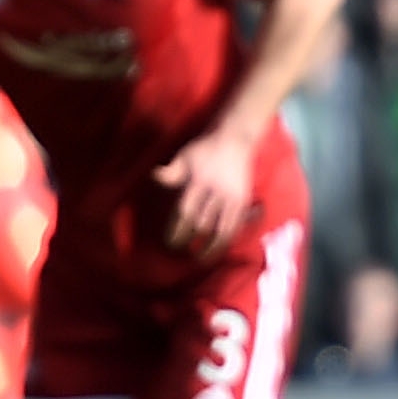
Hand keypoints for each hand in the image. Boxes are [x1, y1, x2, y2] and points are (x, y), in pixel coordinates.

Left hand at [153, 125, 260, 257]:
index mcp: (199, 181)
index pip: (186, 212)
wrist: (236, 139)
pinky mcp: (243, 200)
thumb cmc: (205, 149)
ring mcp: (232, 197)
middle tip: (180, 252)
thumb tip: (154, 178)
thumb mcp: (184, 156)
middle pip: (203, 223)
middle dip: (190, 240)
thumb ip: (171, 172)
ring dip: (211, 247)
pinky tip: (219, 248)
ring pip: (222, 229)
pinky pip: (236, 225)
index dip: (178, 230)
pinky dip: (227, 239)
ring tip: (201, 259)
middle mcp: (217, 192)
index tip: (171, 242)